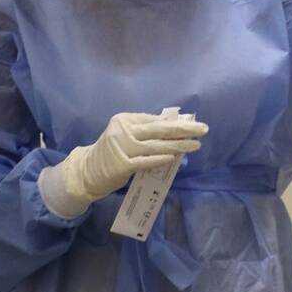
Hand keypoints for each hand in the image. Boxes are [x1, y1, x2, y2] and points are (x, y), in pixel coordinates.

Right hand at [38, 112, 207, 217]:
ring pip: (156, 146)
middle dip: (184, 129)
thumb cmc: (113, 152)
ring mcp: (122, 148)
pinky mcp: (122, 165)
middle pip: (159, 129)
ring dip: (179, 146)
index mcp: (125, 119)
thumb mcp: (126, 135)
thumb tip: (176, 127)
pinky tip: (176, 158)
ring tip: (196, 145)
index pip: (156, 120)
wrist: (87, 171)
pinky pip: (147, 162)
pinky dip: (162, 160)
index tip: (194, 124)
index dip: (177, 123)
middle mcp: (123, 130)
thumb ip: (146, 131)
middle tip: (203, 129)